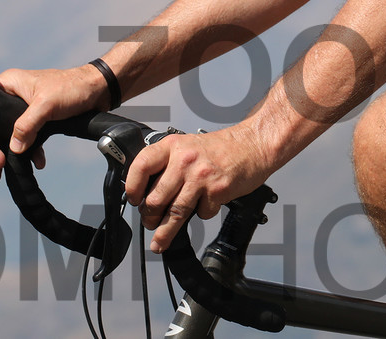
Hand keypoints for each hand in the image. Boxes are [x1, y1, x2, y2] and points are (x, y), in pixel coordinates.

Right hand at [0, 64, 108, 180]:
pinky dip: (30, 151)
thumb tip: (13, 148)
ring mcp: (25, 110)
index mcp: (10, 84)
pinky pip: (27, 138)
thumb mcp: (46, 105)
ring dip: (8, 154)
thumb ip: (27, 125)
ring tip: (3, 172)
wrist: (99, 91)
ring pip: (9, 135)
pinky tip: (38, 162)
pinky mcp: (38, 120)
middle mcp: (13, 96)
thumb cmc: (73, 87)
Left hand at [124, 125, 272, 252]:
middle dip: (149, 218)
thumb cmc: (222, 148)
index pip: (141, 166)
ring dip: (165, 232)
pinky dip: (202, 214)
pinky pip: (201, 213)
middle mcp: (184, 159)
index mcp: (173, 146)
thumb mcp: (189, 145)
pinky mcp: (217, 191)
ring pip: (175, 213)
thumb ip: (169, 164)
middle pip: (155, 198)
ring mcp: (201, 176)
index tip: (133, 199)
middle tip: (150, 223)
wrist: (253, 145)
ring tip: (160, 242)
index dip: (132, 187)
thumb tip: (149, 192)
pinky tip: (206, 206)